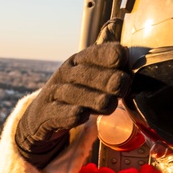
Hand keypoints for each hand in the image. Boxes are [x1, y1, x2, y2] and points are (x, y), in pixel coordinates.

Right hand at [16, 42, 130, 167]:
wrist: (40, 117)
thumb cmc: (74, 97)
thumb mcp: (90, 81)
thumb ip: (110, 72)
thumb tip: (131, 60)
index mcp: (77, 63)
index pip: (92, 55)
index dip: (106, 54)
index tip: (121, 56)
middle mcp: (64, 75)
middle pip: (83, 74)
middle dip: (104, 78)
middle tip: (122, 84)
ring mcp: (52, 94)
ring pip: (71, 94)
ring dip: (91, 98)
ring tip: (108, 104)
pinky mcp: (44, 115)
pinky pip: (56, 113)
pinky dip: (68, 115)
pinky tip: (81, 115)